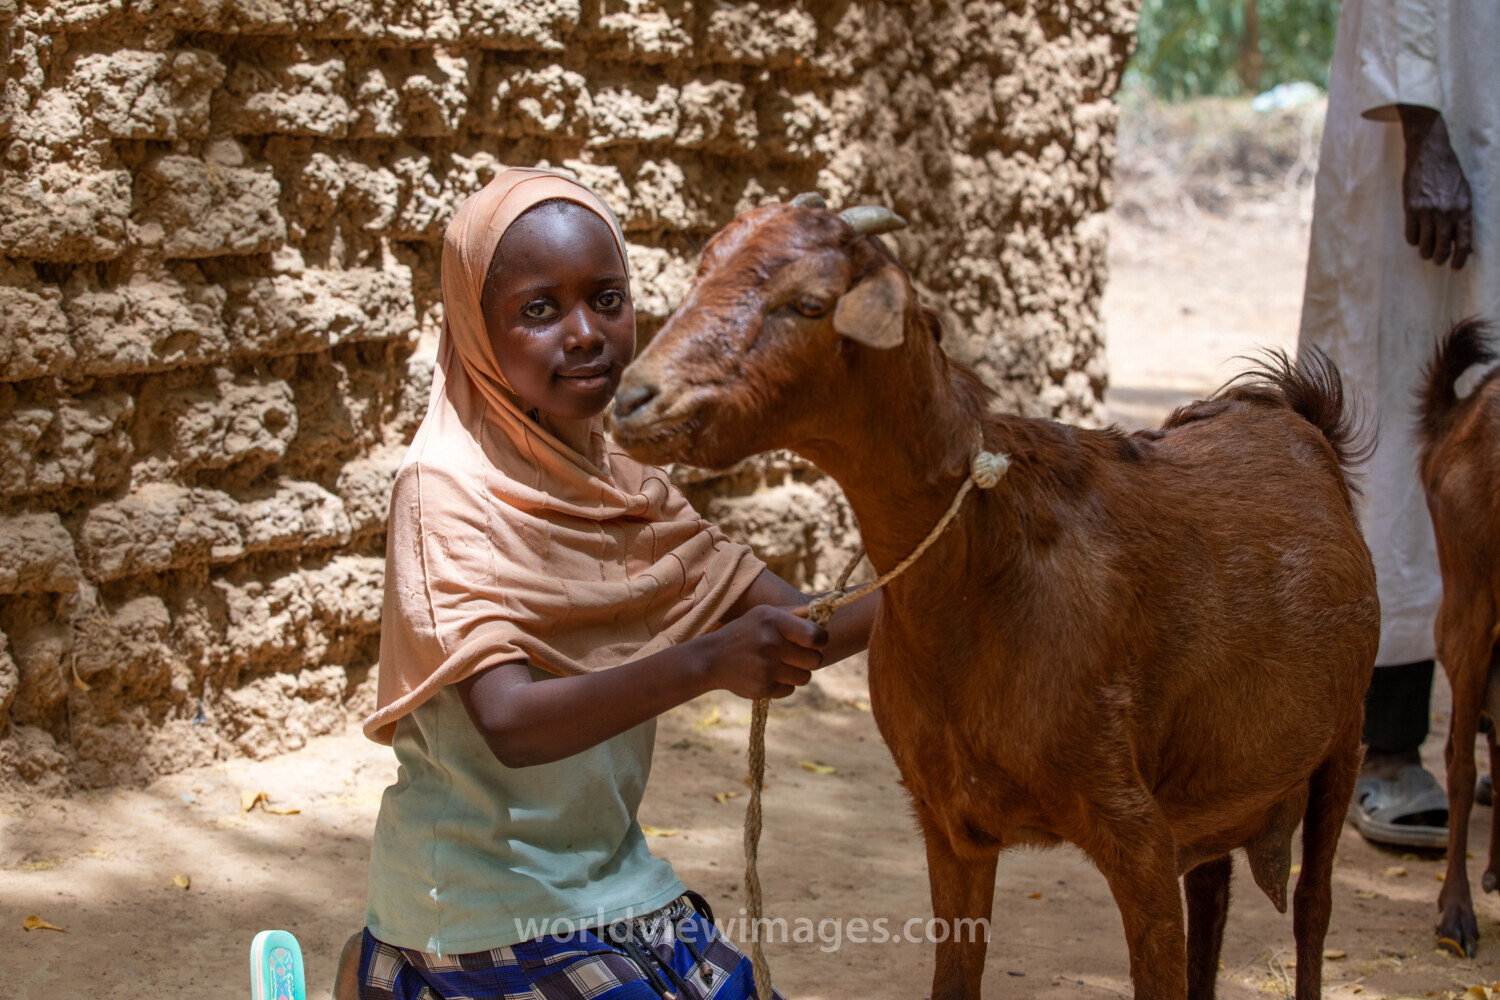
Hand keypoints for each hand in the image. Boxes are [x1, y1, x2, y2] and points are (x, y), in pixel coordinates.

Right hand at [701, 604, 827, 699]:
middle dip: (810, 659)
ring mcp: (767, 667)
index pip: (817, 636)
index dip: (821, 640)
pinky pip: (790, 690)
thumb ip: (794, 613)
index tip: (814, 642)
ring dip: (797, 673)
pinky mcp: (763, 687)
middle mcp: (771, 643)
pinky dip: (783, 685)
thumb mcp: (764, 614)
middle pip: (815, 660)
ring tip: (781, 665)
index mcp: (774, 620)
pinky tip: (768, 675)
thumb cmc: (745, 632)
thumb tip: (822, 610)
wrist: (712, 658)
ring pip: (805, 677)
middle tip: (797, 656)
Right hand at [1398, 106, 1472, 269]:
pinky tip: (1415, 238)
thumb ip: (1463, 215)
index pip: (1464, 242)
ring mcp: (1428, 211)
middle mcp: (1447, 212)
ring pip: (1425, 244)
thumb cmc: (1448, 172)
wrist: (1429, 153)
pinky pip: (1411, 235)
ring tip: (1425, 253)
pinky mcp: (1411, 209)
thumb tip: (1464, 239)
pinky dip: (1413, 240)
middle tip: (1438, 261)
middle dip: (1440, 259)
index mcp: (1464, 208)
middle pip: (1443, 247)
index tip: (1455, 267)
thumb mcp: (1463, 192)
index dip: (1460, 258)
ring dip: (1425, 252)